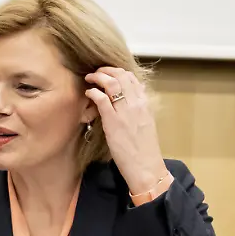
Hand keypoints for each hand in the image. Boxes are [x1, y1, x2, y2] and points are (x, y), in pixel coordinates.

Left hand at [84, 67, 167, 194]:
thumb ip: (140, 107)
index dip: (118, 71)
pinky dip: (93, 92)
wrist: (146, 166)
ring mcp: (125, 112)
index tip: (108, 73)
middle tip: (96, 72)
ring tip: (90, 78)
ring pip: (112, 83)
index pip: (132, 78)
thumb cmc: (143, 148)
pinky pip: (102, 99)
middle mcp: (137, 104)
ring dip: (99, 76)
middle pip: (122, 76)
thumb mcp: (146, 122)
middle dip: (106, 69)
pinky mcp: (113, 122)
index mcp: (145, 104)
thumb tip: (135, 94)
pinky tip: (88, 93)